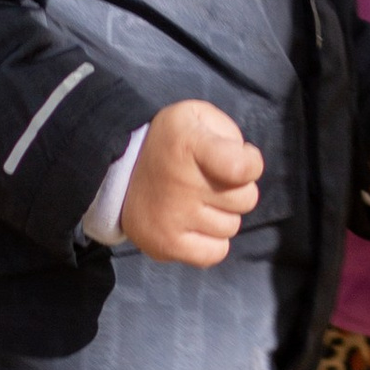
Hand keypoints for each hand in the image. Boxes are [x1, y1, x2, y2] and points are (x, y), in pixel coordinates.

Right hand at [121, 99, 262, 265]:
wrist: (118, 170)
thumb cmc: (170, 143)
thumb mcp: (195, 116)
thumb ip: (228, 133)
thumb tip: (247, 168)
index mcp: (188, 144)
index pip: (244, 168)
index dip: (251, 164)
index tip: (240, 159)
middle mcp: (180, 183)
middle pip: (245, 199)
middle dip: (236, 189)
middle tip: (211, 181)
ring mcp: (172, 218)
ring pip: (231, 226)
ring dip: (222, 214)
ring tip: (198, 201)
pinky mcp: (165, 245)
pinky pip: (215, 253)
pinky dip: (212, 241)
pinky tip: (196, 224)